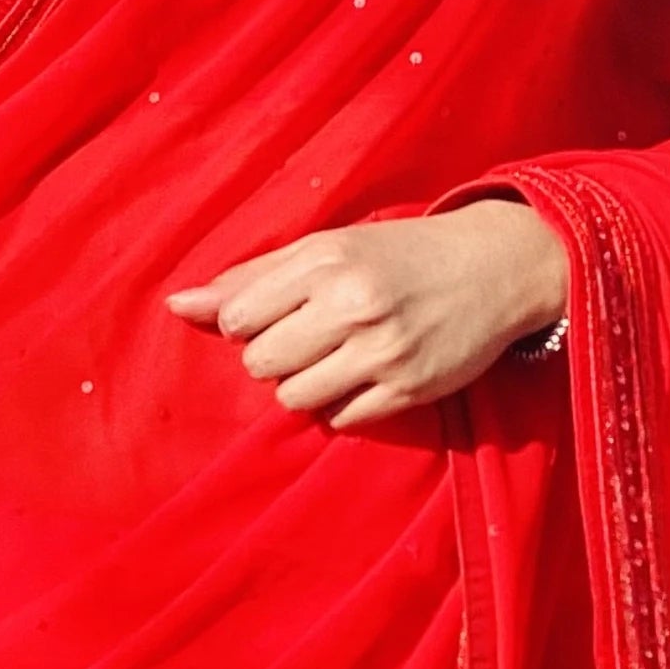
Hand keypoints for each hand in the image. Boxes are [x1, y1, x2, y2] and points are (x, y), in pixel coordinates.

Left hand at [164, 198, 568, 424]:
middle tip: (311, 336)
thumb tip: (177, 305)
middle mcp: (354, 306)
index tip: (278, 314)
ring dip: (305, 384)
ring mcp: (383, 352)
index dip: (249, 323)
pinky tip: (365, 376)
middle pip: (262, 364)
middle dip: (275, 356)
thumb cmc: (397, 255)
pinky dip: (343, 405)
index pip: (240, 319)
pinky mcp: (409, 390)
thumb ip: (252, 277)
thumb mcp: (328, 248)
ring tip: (336, 358)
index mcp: (327, 263)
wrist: (492, 267)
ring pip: (296, 398)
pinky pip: (341, 420)